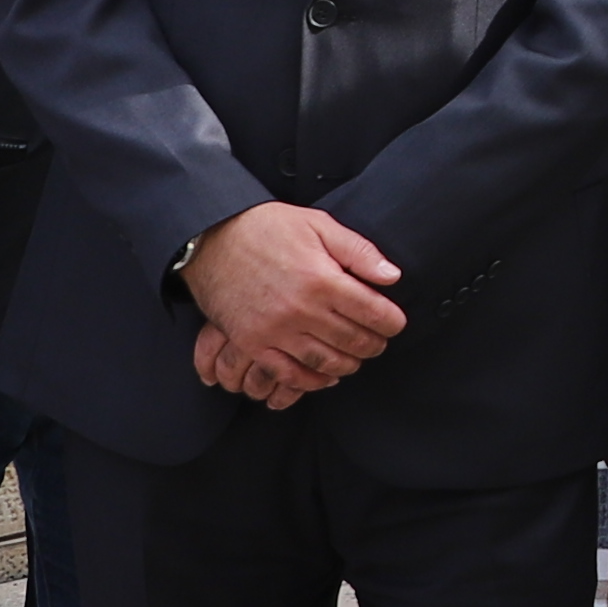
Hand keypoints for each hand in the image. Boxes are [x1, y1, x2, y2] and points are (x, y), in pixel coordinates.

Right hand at [186, 202, 404, 403]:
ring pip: (325, 362)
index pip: (372, 312)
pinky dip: (311, 382)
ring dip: (347, 365)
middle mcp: (300, 309)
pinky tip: (324, 377)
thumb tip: (392, 276)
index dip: (391, 322)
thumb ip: (358, 251)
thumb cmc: (267, 228)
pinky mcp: (251, 343)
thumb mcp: (318, 225)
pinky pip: (287, 374)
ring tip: (355, 358)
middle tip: (378, 342)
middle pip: (353, 341)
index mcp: (321, 279)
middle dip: (373, 345)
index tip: (395, 324)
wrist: (212, 237)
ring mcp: (274, 330)